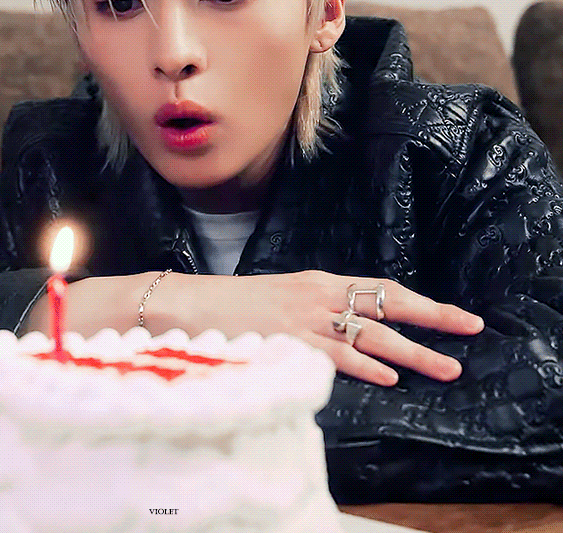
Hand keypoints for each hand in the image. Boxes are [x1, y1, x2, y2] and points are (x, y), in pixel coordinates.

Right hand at [141, 270, 483, 386]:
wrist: (190, 302)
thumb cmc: (234, 305)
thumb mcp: (284, 297)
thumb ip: (317, 309)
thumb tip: (352, 330)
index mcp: (319, 282)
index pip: (381, 288)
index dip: (422, 302)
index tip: (456, 315)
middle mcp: (318, 294)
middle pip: (387, 305)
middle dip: (432, 319)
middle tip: (469, 331)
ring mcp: (305, 317)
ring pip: (371, 333)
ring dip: (412, 352)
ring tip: (445, 367)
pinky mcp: (288, 339)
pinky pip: (333, 354)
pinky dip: (363, 365)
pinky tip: (387, 377)